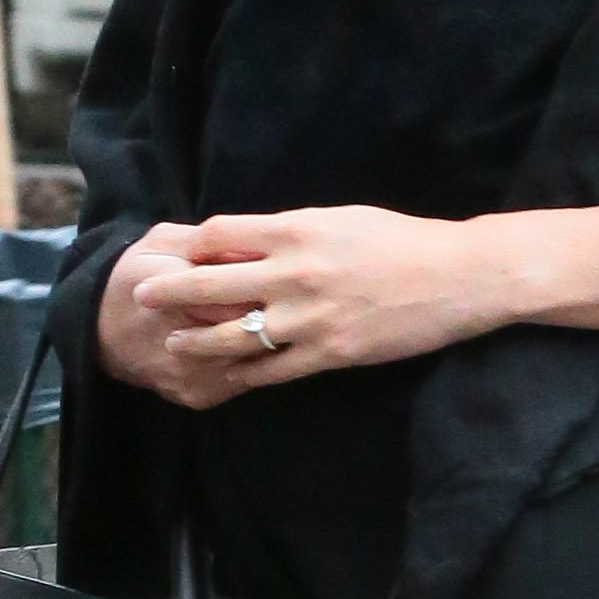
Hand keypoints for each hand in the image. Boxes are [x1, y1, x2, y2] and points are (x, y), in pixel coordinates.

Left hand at [93, 201, 598, 403]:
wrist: (459, 277)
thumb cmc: (402, 242)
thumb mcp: (343, 219)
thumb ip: (294, 230)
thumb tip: (249, 239)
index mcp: (297, 229)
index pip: (221, 235)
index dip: (189, 245)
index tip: (170, 252)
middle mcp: (296, 272)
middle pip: (212, 282)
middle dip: (170, 291)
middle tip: (139, 297)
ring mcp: (310, 318)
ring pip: (233, 334)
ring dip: (195, 341)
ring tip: (170, 347)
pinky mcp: (329, 354)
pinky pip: (271, 370)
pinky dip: (241, 376)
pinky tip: (220, 379)